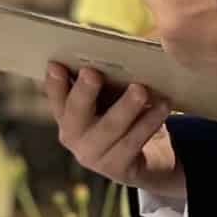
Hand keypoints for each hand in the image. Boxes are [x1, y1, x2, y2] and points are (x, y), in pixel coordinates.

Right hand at [44, 65, 184, 203]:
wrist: (148, 160)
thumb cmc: (126, 117)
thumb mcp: (113, 97)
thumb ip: (107, 78)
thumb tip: (120, 47)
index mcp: (67, 114)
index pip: (56, 96)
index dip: (54, 82)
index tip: (57, 65)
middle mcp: (73, 136)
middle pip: (75, 112)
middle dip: (83, 92)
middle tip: (93, 73)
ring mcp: (93, 156)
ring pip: (109, 127)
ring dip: (126, 107)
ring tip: (141, 90)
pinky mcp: (117, 169)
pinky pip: (133, 142)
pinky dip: (149, 122)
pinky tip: (162, 106)